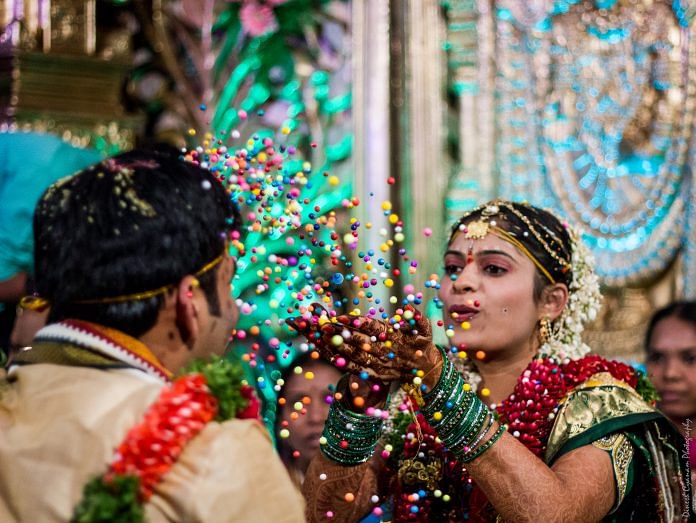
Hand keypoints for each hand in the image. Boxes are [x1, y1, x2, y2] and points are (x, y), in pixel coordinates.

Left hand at [288, 304, 440, 384]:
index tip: (340, 317)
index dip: (357, 323)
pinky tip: (321, 350)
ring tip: (318, 335)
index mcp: (394, 338)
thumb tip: (411, 309)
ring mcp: (376, 365)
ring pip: (351, 354)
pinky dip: (336, 359)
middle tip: (322, 325)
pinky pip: (350, 366)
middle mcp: (383, 352)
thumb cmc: (422, 342)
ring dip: (334, 345)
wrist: (423, 369)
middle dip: (339, 333)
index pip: (373, 329)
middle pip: (358, 342)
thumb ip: (418, 319)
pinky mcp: (371, 373)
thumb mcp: (425, 330)